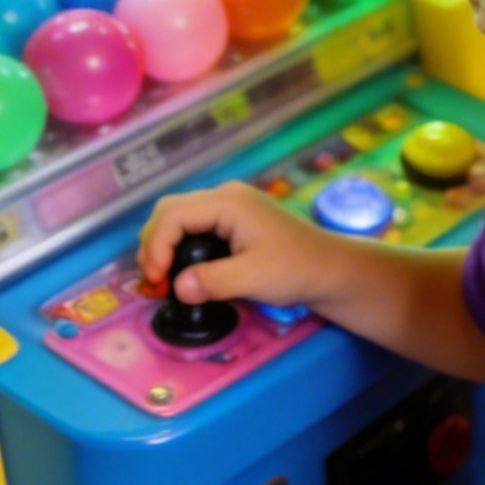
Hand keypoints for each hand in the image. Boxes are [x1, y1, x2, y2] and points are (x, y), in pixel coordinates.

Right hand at [137, 181, 340, 308]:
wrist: (330, 269)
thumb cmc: (296, 269)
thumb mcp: (254, 278)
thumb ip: (213, 281)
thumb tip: (176, 288)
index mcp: (228, 202)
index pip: (173, 215)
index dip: (156, 247)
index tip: (157, 282)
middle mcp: (225, 196)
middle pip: (170, 211)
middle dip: (154, 244)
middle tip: (153, 282)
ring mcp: (229, 206)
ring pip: (179, 217)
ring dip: (164, 246)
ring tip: (161, 279)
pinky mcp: (233, 221)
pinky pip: (194, 226)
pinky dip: (179, 247)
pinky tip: (180, 271)